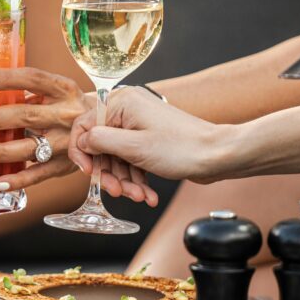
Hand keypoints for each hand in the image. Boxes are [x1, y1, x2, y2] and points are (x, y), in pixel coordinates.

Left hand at [0, 67, 88, 189]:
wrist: (110, 126)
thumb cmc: (71, 106)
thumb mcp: (58, 91)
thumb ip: (30, 93)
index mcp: (64, 90)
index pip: (33, 78)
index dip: (5, 78)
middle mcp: (66, 115)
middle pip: (26, 116)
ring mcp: (67, 142)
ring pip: (29, 148)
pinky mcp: (66, 165)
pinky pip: (38, 175)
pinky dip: (17, 180)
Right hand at [69, 87, 226, 198]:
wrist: (219, 156)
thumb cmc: (182, 148)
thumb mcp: (133, 147)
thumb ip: (100, 141)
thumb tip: (81, 141)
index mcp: (121, 103)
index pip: (85, 126)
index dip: (83, 152)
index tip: (89, 173)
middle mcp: (128, 110)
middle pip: (101, 145)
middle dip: (110, 173)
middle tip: (117, 192)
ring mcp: (139, 124)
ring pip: (117, 157)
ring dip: (125, 181)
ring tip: (140, 197)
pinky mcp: (149, 139)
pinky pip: (131, 159)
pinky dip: (137, 178)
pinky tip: (148, 194)